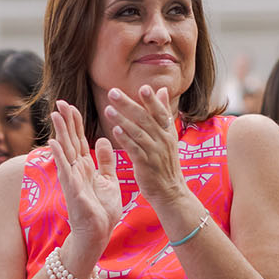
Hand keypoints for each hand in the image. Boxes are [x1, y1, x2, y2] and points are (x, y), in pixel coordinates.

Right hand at [49, 101, 122, 259]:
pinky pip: (65, 170)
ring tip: (55, 115)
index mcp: (85, 167)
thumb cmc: (102, 209)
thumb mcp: (108, 180)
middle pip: (69, 140)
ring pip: (65, 151)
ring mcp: (72, 179)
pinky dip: (59, 156)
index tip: (70, 105)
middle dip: (65, 121)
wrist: (98, 234)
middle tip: (60, 102)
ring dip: (60, 133)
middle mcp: (76, 170)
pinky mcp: (73, 190)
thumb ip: (105, 160)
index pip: (79, 139)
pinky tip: (54, 143)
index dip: (75, 122)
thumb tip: (101, 139)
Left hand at [104, 85, 184, 206]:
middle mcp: (163, 140)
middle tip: (113, 92)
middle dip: (128, 104)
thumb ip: (163, 112)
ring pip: (138, 132)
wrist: (170, 191)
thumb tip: (162, 89)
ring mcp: (155, 152)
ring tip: (108, 109)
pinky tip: (115, 131)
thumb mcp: (168, 135)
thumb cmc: (165, 162)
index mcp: (168, 131)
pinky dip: (126, 140)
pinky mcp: (146, 164)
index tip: (143, 87)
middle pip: (145, 119)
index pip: (160, 112)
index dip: (152, 100)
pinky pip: (135, 149)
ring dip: (122, 120)